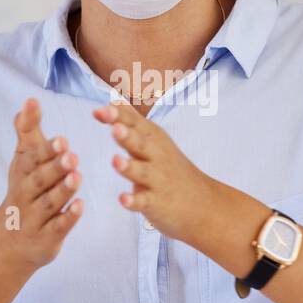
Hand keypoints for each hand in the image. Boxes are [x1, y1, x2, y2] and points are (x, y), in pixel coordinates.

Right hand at [0, 98, 82, 269]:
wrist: (8, 242)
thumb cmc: (23, 191)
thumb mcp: (23, 160)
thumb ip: (28, 131)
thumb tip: (30, 100)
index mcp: (22, 173)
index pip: (31, 160)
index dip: (46, 150)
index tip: (62, 139)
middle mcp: (25, 194)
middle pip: (39, 180)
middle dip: (54, 168)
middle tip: (73, 155)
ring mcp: (35, 218)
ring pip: (49, 203)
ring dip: (63, 190)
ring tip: (78, 176)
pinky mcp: (47, 238)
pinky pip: (57, 228)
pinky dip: (68, 218)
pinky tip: (80, 206)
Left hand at [93, 102, 215, 243]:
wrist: (202, 203)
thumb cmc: (171, 168)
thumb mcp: (156, 140)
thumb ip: (133, 121)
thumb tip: (114, 99)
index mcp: (154, 140)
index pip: (136, 124)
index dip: (118, 117)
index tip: (100, 111)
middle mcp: (156, 157)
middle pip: (140, 144)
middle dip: (128, 136)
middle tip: (115, 128)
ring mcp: (158, 180)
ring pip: (141, 172)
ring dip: (129, 167)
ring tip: (116, 161)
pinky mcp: (157, 203)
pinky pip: (144, 201)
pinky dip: (134, 200)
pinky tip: (123, 199)